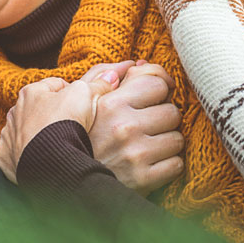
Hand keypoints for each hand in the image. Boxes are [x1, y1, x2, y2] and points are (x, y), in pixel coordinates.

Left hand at [0, 68, 124, 183]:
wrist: (49, 161)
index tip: (84, 104)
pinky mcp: (6, 156)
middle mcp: (15, 111)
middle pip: (40, 108)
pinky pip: (15, 153)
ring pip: (26, 130)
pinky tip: (40, 159)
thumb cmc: (65, 123)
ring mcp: (9, 134)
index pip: (56, 85)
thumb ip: (97, 84)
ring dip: (39, 134)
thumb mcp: (85, 96)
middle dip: (55, 114)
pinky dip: (26, 155)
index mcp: (31, 92)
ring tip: (58, 144)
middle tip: (73, 126)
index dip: (74, 93)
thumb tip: (111, 76)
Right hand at [88, 61, 184, 194]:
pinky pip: (176, 165)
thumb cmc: (77, 136)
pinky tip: (148, 163)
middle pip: (172, 111)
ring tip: (146, 145)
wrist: (66, 179)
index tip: (157, 95)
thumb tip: (139, 63)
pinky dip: (167, 165)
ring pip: (177, 138)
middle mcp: (124, 126)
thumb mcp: (82, 101)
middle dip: (162, 118)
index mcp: (109, 103)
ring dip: (166, 142)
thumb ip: (106, 76)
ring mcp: (135, 154)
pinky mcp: (143, 179)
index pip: (156, 83)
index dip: (159, 88)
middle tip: (146, 125)